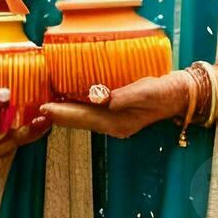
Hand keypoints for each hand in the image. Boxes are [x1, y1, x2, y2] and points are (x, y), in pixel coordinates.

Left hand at [38, 73, 188, 139]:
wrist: (178, 94)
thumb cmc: (163, 92)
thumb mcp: (145, 92)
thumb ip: (123, 97)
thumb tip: (101, 98)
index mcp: (117, 123)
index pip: (84, 119)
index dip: (63, 114)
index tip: (45, 109)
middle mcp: (113, 125)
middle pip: (80, 120)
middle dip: (59, 114)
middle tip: (38, 107)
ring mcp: (114, 120)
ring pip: (84, 117)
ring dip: (66, 111)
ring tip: (48, 104)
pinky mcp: (116, 111)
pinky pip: (91, 111)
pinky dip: (78, 105)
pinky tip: (70, 98)